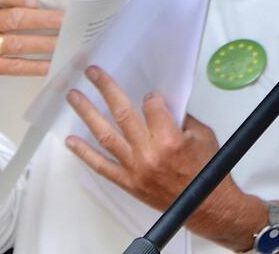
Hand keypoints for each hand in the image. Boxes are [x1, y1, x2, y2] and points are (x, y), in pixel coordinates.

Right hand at [0, 0, 61, 108]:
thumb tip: (40, 5)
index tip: (37, 0)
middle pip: (12, 18)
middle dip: (44, 19)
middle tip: (68, 20)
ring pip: (17, 43)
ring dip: (46, 43)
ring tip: (67, 41)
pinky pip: (13, 66)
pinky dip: (35, 65)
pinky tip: (51, 65)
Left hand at [64, 67, 252, 240]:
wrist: (206, 206)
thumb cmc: (207, 171)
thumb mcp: (203, 136)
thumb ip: (181, 119)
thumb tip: (163, 107)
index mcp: (170, 138)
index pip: (151, 105)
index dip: (151, 97)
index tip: (151, 97)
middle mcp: (149, 152)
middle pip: (122, 113)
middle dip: (106, 88)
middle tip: (92, 72)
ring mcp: (135, 168)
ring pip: (106, 135)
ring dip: (88, 113)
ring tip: (74, 97)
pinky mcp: (127, 182)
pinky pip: (101, 166)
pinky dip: (84, 153)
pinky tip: (71, 140)